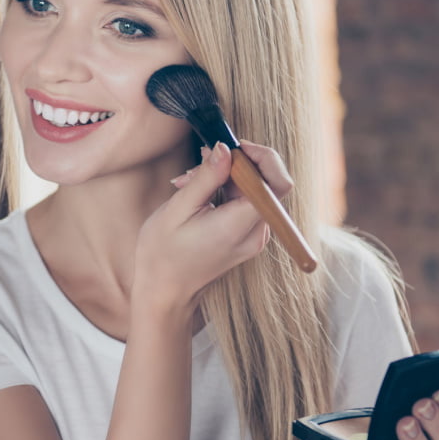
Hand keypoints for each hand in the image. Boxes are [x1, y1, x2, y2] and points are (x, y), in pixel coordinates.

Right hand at [133, 141, 284, 311]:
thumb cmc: (163, 254)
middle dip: (235, 164)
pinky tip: (198, 194)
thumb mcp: (177, 210)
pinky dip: (226, 191)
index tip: (232, 148)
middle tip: (200, 162)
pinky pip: (246, 203)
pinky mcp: (247, 237)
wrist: (164, 291)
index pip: (275, 183)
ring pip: (254, 190)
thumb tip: (226, 149)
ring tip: (189, 181)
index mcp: (239, 226)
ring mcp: (254, 237)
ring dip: (226, 177)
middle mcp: (256, 233)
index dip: (261, 157)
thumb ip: (206, 178)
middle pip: (265, 183)